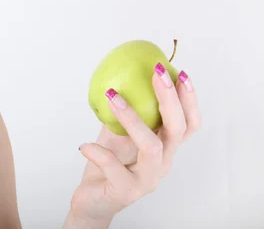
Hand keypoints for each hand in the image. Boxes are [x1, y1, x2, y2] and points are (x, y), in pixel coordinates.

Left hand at [70, 64, 200, 223]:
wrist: (93, 200)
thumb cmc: (108, 163)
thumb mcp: (116, 132)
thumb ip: (124, 112)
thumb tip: (121, 76)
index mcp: (165, 148)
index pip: (188, 123)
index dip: (188, 99)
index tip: (178, 72)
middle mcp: (162, 163)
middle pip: (176, 130)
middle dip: (169, 99)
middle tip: (156, 73)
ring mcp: (147, 180)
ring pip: (151, 147)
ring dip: (132, 118)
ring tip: (112, 96)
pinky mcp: (126, 191)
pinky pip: (114, 168)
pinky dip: (98, 153)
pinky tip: (85, 145)